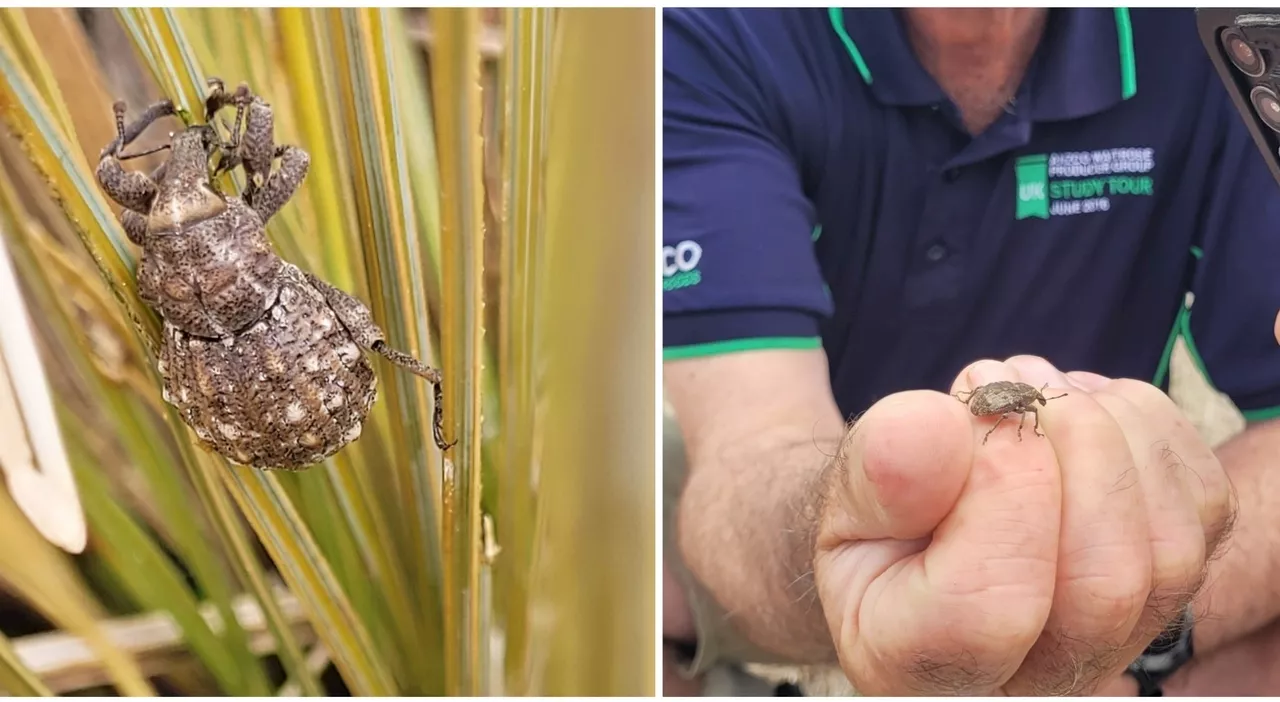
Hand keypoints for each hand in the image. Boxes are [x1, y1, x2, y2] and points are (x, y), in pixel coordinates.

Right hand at [812, 355, 1234, 694]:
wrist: (909, 537)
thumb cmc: (873, 522)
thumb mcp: (838, 497)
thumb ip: (874, 473)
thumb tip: (938, 427)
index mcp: (917, 666)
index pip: (995, 608)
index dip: (1001, 493)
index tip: (969, 412)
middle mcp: (1027, 680)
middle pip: (1105, 586)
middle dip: (1071, 449)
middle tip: (1006, 380)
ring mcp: (1107, 648)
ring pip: (1169, 552)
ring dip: (1109, 432)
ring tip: (1034, 384)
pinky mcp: (1164, 598)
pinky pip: (1202, 511)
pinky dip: (1152, 432)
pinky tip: (1082, 410)